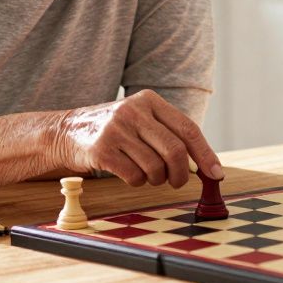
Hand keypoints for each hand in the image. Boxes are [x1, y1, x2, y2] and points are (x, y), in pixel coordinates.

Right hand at [54, 90, 222, 187]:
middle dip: (180, 174)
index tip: (216, 174)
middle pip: (174, 151)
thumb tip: (205, 166)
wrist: (67, 131)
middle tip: (176, 182)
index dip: (205, 154)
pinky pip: (134, 176)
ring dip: (156, 180)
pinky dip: (138, 182)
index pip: (188, 129)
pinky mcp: (102, 150)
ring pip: (155, 167)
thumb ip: (170, 136)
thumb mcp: (142, 120)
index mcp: (150, 100)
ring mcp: (116, 129)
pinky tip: (129, 174)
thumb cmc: (115, 130)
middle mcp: (134, 111)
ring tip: (147, 175)